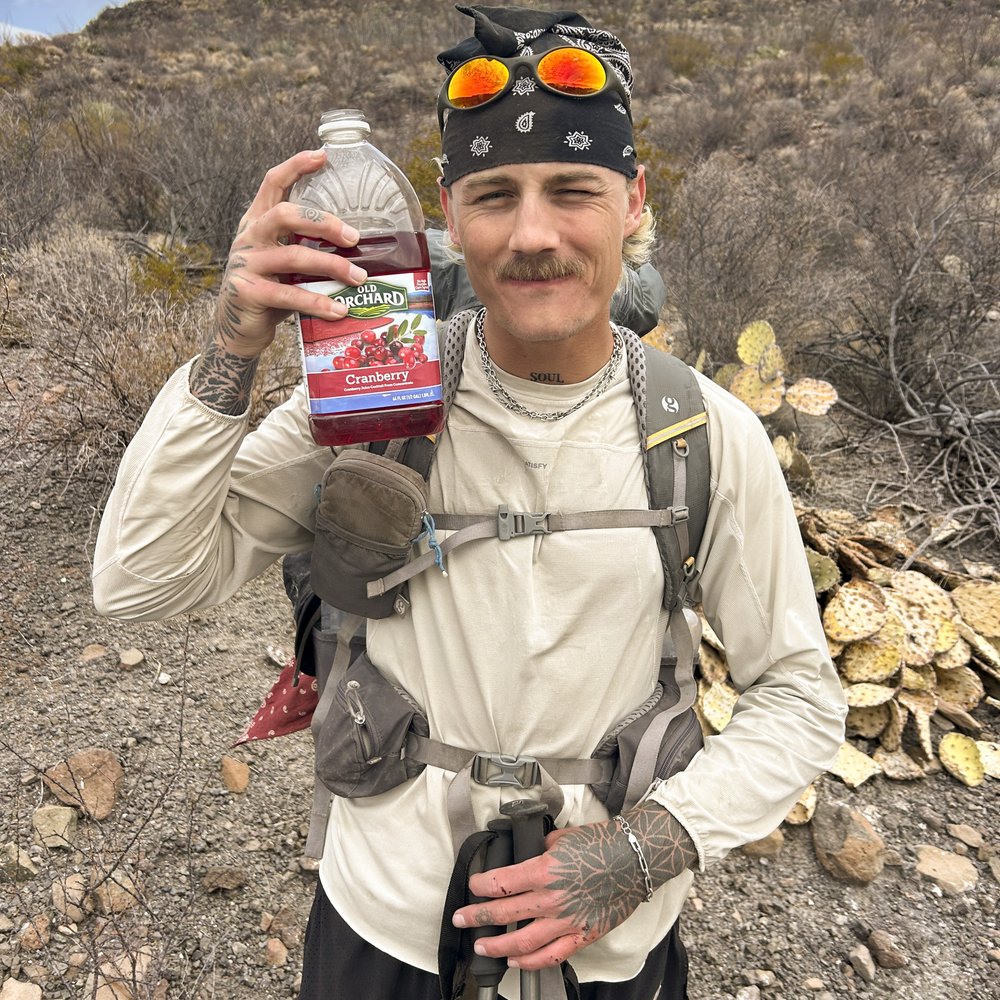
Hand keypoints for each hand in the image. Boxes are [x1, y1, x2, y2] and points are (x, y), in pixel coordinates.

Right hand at [213, 149, 366, 357]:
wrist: (237, 331)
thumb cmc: (270, 292)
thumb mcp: (284, 264)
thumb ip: (305, 248)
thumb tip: (357, 246)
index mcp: (257, 222)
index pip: (273, 183)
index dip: (296, 165)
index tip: (323, 156)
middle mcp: (249, 237)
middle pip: (286, 215)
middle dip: (324, 223)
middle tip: (354, 238)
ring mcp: (246, 264)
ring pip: (293, 256)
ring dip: (331, 266)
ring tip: (359, 277)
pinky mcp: (248, 292)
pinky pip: (289, 295)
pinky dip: (318, 302)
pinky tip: (340, 310)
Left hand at [453, 818, 646, 970]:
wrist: (633, 860)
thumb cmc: (600, 845)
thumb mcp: (561, 838)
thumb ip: (538, 850)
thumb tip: (525, 856)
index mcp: (543, 871)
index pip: (500, 883)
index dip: (480, 885)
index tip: (472, 885)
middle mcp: (551, 899)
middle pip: (504, 913)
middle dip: (477, 917)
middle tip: (461, 918)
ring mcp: (566, 921)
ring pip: (522, 942)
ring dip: (498, 946)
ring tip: (481, 946)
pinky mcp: (581, 936)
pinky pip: (551, 956)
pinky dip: (530, 963)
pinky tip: (515, 961)